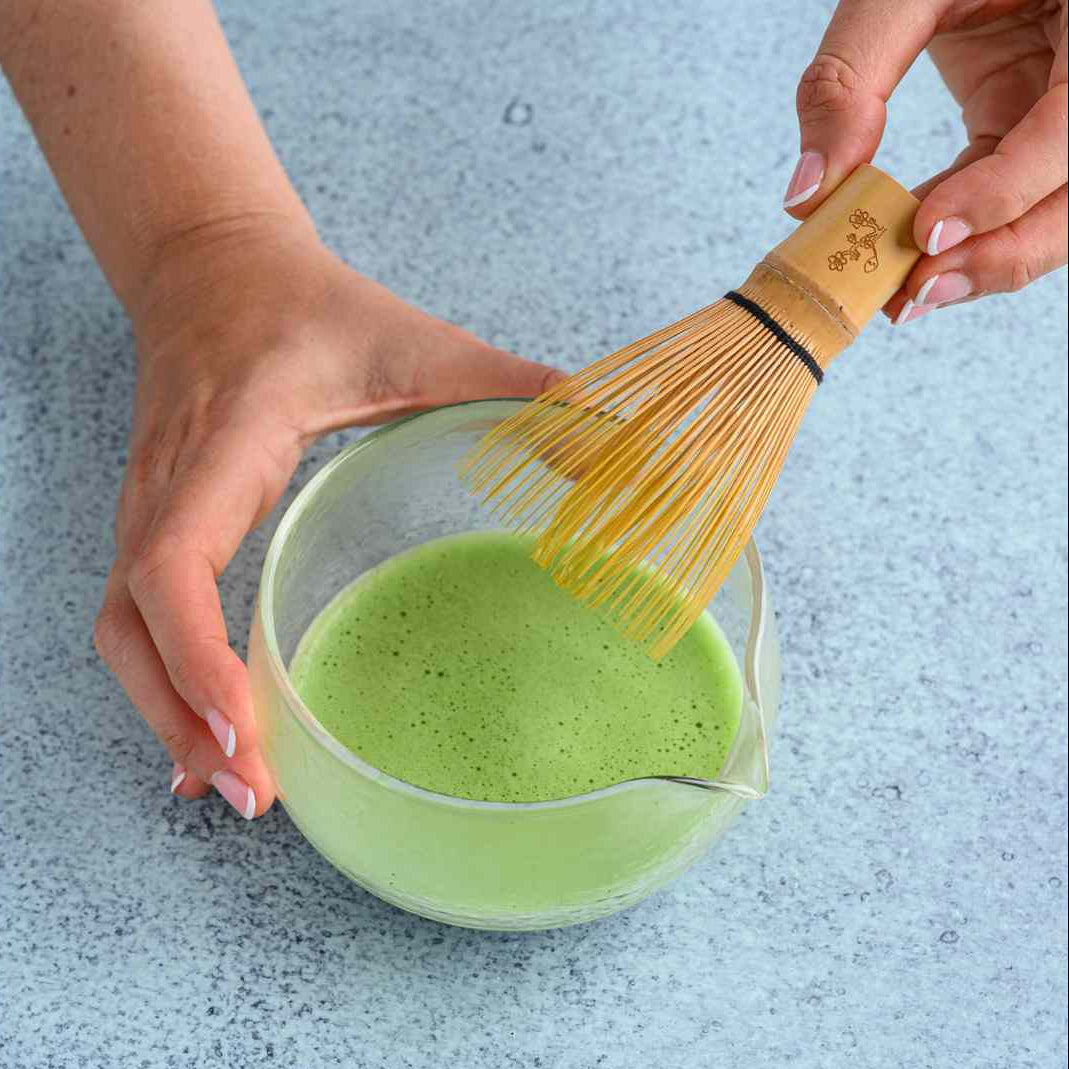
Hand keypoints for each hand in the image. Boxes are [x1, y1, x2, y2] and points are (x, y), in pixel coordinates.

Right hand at [93, 220, 560, 817]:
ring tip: (238, 790)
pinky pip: (134, 620)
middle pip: (131, 628)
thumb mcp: (419, 342)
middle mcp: (167, 488)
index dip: (196, 655)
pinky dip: (163, 688)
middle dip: (184, 719)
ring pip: (122, 635)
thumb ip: (515, 385)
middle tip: (261, 794)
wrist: (217, 273)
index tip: (247, 726)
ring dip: (168, 717)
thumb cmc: (311, 307)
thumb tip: (613, 438)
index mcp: (226, 443)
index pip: (172, 564)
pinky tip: (202, 744)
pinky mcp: (155, 522)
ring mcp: (148, 509)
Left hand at [784, 0, 1066, 322]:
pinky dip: (962, 235)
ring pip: (1052, 214)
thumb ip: (850, 75)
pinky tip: (910, 262)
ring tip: (905, 296)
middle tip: (915, 293)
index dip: (1005, 191)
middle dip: (1001, 255)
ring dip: (982, 261)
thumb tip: (807, 194)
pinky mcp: (1034, 131)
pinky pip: (1011, 198)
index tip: (927, 233)